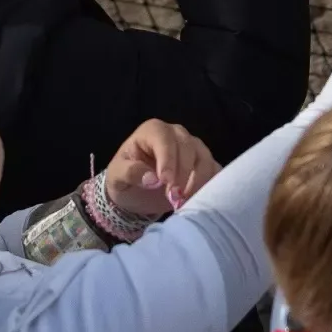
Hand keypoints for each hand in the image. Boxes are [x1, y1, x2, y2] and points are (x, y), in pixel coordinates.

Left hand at [103, 119, 220, 217]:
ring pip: (204, 157)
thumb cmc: (124, 178)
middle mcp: (176, 134)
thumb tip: (152, 179)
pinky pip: (215, 169)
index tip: (165, 182)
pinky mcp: (204, 164)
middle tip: (174, 197)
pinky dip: (210, 184)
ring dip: (198, 181)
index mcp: (153, 131)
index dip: (167, 160)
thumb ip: (130, 173)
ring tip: (185, 201)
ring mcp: (193, 148)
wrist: (135, 192)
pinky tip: (199, 199)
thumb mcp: (117, 176)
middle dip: (182, 173)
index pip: (164, 139)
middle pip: (188, 147)